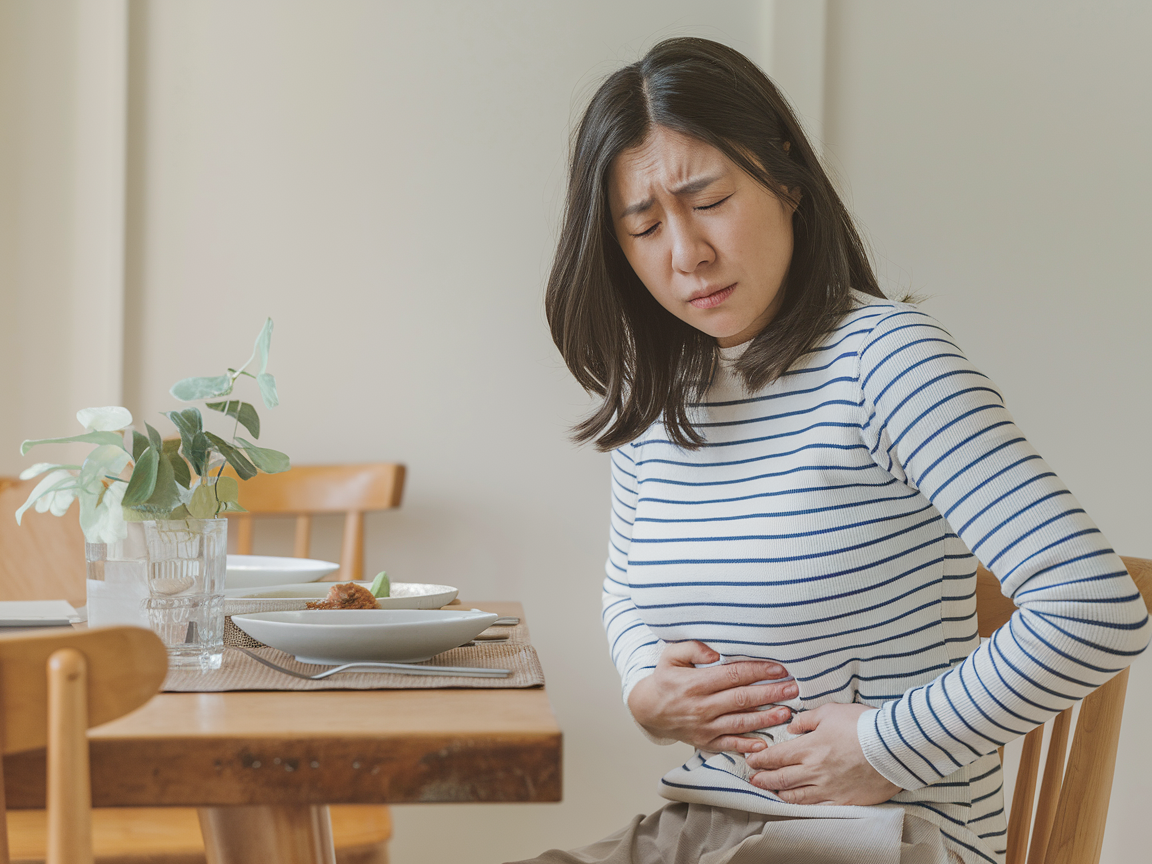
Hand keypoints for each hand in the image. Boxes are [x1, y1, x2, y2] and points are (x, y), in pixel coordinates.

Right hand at [627, 641, 795, 753]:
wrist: (648, 710)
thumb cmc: (665, 680)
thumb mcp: (670, 656)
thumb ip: (692, 648)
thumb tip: (716, 651)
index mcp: (695, 683)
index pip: (732, 675)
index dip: (757, 671)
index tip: (778, 668)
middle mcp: (702, 706)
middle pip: (742, 699)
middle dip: (770, 693)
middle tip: (793, 689)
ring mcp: (705, 727)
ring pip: (740, 723)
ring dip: (765, 718)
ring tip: (787, 713)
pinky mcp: (706, 742)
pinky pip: (729, 745)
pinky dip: (747, 746)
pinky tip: (764, 743)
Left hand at [745, 703, 900, 804]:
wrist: (893, 748)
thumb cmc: (862, 725)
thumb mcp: (830, 712)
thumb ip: (807, 719)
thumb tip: (792, 725)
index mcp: (809, 747)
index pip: (776, 756)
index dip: (761, 759)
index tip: (751, 760)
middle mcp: (815, 770)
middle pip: (781, 778)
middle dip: (763, 779)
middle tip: (753, 779)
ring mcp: (829, 787)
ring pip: (796, 795)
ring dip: (779, 793)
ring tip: (771, 791)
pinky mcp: (844, 799)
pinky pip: (817, 805)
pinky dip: (802, 804)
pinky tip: (797, 802)